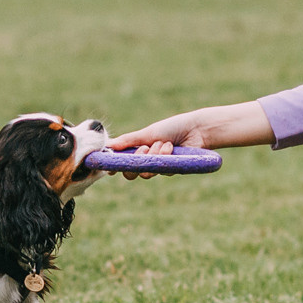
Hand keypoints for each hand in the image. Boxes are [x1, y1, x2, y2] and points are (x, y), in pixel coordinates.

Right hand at [108, 103, 273, 178]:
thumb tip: (107, 145)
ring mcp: (158, 167)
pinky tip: (171, 147)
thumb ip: (127, 140)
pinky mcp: (170, 171)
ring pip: (145, 174)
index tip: (108, 166)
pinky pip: (160, 171)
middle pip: (130, 173)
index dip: (114, 166)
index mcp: (137, 150)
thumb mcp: (147, 133)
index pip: (121, 162)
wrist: (195, 130)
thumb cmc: (171, 128)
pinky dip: (164, 157)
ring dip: (153, 157)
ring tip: (163, 144)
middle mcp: (146, 160)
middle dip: (134, 163)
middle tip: (143, 150)